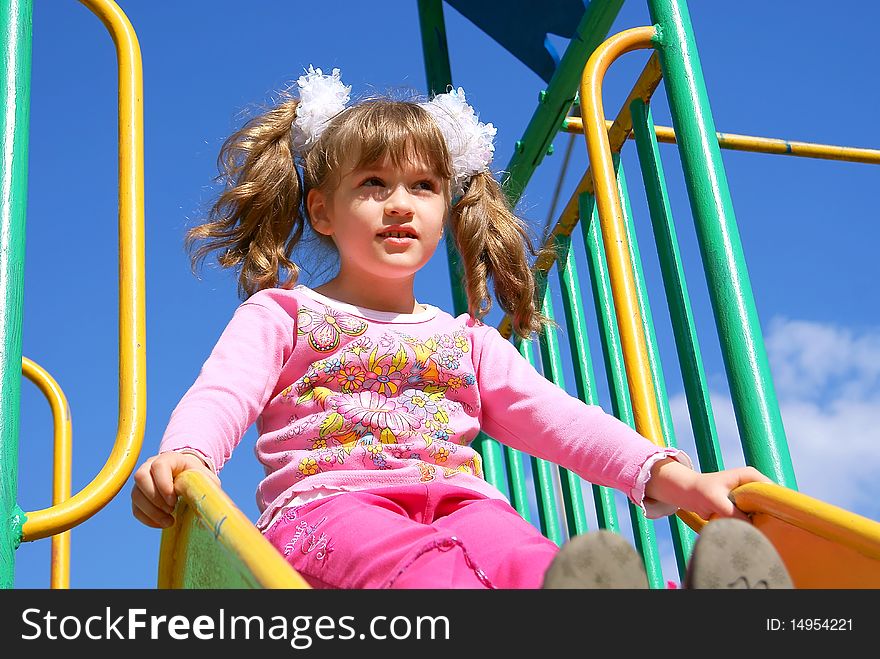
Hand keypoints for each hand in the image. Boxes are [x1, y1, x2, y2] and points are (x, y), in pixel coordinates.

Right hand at [131, 451, 219, 528]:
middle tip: (171, 509)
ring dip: (152, 512)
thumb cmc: (198, 478)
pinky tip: (163, 523)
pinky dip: (148, 519)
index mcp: (169, 459)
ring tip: (169, 520)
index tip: (174, 500)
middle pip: (141, 478)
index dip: (164, 484)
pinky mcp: (139, 496)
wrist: (189, 479)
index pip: (158, 466)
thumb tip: (202, 502)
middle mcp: (150, 466)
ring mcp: (142, 481)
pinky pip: (136, 509)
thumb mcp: (205, 479)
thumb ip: (204, 485)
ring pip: (136, 495)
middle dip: (155, 499)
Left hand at [644, 458, 772, 521]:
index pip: (772, 490)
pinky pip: (756, 518)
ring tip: (758, 533)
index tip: (776, 519)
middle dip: (770, 516)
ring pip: (764, 512)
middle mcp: (754, 485)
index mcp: (751, 476)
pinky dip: (753, 525)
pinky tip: (751, 533)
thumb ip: (732, 513)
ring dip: (761, 522)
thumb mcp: (715, 501)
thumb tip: (749, 528)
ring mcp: (751, 497)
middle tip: (768, 530)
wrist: (688, 493)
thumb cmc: (700, 492)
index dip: (776, 505)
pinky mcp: (746, 508)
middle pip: (771, 503)